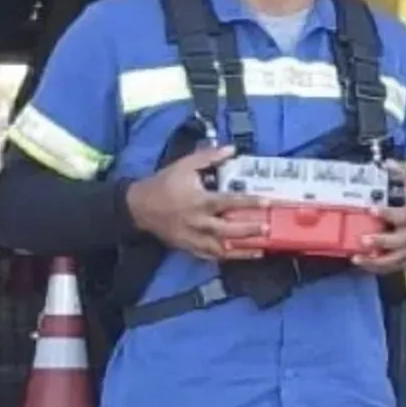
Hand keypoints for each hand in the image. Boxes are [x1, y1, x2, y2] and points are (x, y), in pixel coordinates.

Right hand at [125, 145, 267, 262]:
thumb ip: (208, 157)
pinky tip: (239, 256)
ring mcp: (193, 238)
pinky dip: (225, 257)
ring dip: (241, 250)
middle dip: (248, 231)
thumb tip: (231, 149)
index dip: (249, 202)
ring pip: (220, 249)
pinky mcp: (187, 247)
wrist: (138, 206)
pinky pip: (208, 256)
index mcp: (199, 201)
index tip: (268, 202)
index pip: (228, 202)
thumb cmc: (164, 184)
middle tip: (268, 229)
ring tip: (261, 250)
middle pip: (227, 230)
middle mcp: (198, 222)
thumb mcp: (184, 165)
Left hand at [353, 162, 405, 274]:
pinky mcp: (403, 260)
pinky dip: (375, 267)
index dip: (387, 213)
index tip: (371, 209)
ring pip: (395, 258)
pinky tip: (360, 263)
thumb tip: (387, 162)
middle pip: (399, 240)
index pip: (402, 215)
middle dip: (381, 240)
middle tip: (362, 239)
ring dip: (376, 260)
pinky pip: (390, 268)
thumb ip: (399, 174)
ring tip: (357, 257)